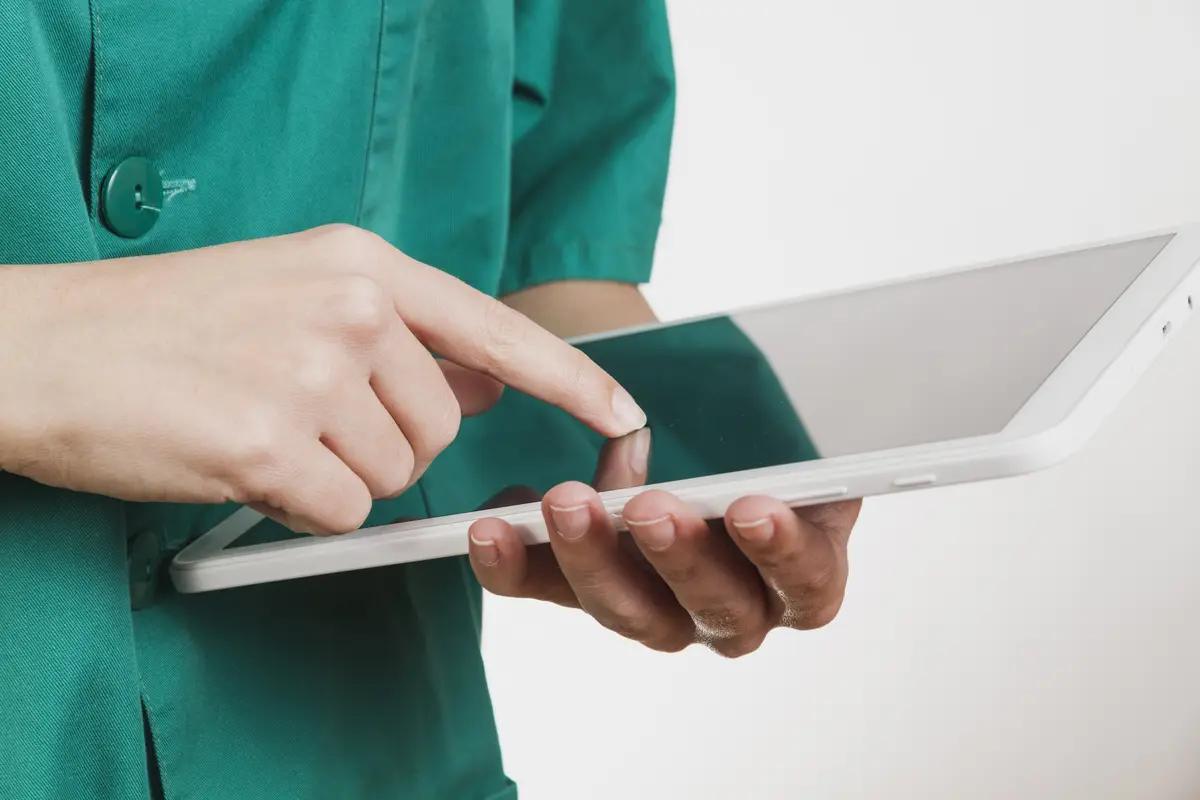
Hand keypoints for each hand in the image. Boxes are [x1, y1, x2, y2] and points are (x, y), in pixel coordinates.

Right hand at [0, 224, 646, 533]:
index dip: (570, 380)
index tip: (623, 418)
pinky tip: (241, 462)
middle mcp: (351, 309)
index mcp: (362, 264)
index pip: (496, 329)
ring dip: (336, 475)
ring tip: (259, 427)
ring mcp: (312, 374)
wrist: (43, 345)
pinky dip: (298, 507)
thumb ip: (400, 334)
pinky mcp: (271, 445)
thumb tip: (483, 386)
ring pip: (391, 476)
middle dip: (385, 444)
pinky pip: (340, 513)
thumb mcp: (295, 289)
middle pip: (440, 428)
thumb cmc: (167, 324)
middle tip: (301, 417)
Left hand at [468, 431, 861, 656]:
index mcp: (799, 570)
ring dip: (593, 558)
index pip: (808, 583)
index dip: (784, 553)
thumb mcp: (786, 433)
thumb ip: (793, 446)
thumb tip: (801, 435)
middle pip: (716, 609)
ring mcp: (659, 610)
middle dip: (680, 557)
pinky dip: (515, 564)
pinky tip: (491, 527)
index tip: (751, 508)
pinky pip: (548, 592)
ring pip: (629, 611)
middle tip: (647, 508)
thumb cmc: (756, 436)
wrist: (693, 426)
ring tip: (563, 501)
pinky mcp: (588, 594)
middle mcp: (733, 607)